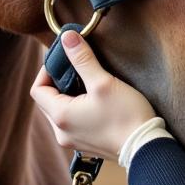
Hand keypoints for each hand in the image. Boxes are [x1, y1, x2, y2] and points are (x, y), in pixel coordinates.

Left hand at [30, 30, 156, 161]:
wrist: (146, 148)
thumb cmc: (126, 116)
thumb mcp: (103, 82)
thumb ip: (82, 59)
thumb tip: (67, 37)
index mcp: (60, 116)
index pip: (38, 89)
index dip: (47, 70)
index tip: (65, 59)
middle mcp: (61, 132)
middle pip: (48, 101)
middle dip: (59, 81)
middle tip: (77, 67)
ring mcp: (73, 141)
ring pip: (61, 112)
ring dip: (69, 95)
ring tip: (89, 83)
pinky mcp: (86, 144)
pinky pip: (73, 122)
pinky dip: (78, 108)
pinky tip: (96, 100)